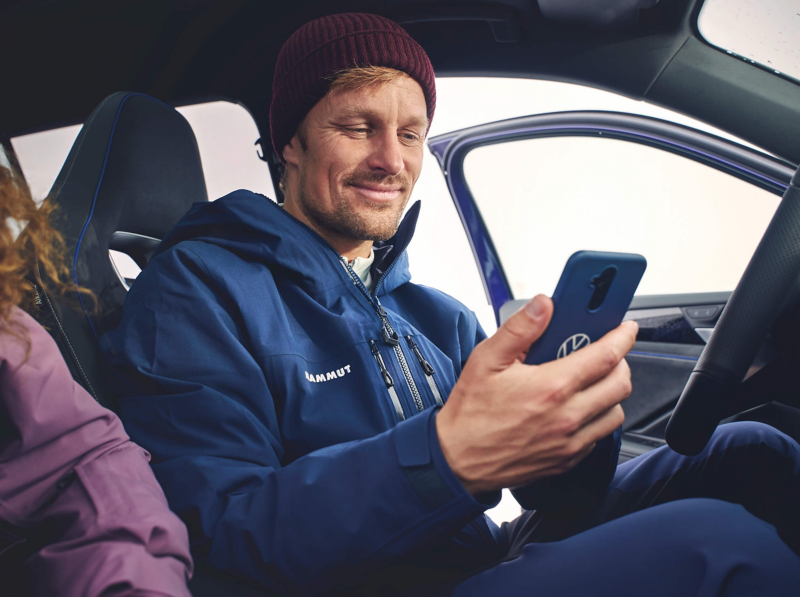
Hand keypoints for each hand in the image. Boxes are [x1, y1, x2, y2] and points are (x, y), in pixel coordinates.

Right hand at [436, 295, 637, 494]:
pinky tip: (576, 407)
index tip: (626, 327)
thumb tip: (544, 305)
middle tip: (606, 353)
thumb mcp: (486, 359)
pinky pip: (599, 436)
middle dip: (621, 362)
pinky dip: (597, 418)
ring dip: (610, 392)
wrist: (457, 460)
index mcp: (551, 386)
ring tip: (590, 381)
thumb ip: (520, 328)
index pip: (606, 356)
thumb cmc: (470, 411)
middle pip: (621, 384)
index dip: (623, 337)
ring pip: (616, 412)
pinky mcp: (567, 460)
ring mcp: (570, 442)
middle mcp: (567, 416)